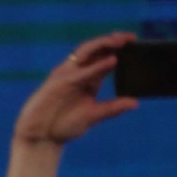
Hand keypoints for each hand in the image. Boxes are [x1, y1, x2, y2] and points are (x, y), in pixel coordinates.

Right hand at [12, 32, 138, 145]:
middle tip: (131, 38)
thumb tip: (135, 103)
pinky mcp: (57, 83)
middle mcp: (78, 73)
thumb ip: (112, 108)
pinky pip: (78, 72)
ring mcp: (66, 76)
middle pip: (95, 50)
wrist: (40, 138)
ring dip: (102, 45)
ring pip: (85, 53)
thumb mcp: (93, 116)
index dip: (119, 49)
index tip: (136, 44)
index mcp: (89, 79)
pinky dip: (95, 66)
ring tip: (120, 42)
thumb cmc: (63, 126)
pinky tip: (111, 62)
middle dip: (112, 41)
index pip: (105, 58)